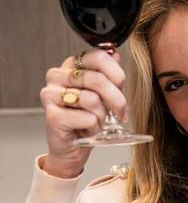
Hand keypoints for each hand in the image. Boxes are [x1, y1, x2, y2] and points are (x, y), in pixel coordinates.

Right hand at [39, 49, 126, 177]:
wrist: (72, 148)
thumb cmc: (86, 120)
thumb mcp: (103, 95)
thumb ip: (109, 75)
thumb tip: (116, 54)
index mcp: (70, 65)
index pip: (98, 57)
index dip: (117, 74)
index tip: (122, 89)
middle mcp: (57, 76)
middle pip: (98, 80)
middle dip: (116, 100)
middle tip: (120, 114)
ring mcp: (51, 95)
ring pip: (93, 100)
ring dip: (102, 117)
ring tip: (96, 122)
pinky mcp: (52, 115)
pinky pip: (87, 118)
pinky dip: (94, 128)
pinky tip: (86, 130)